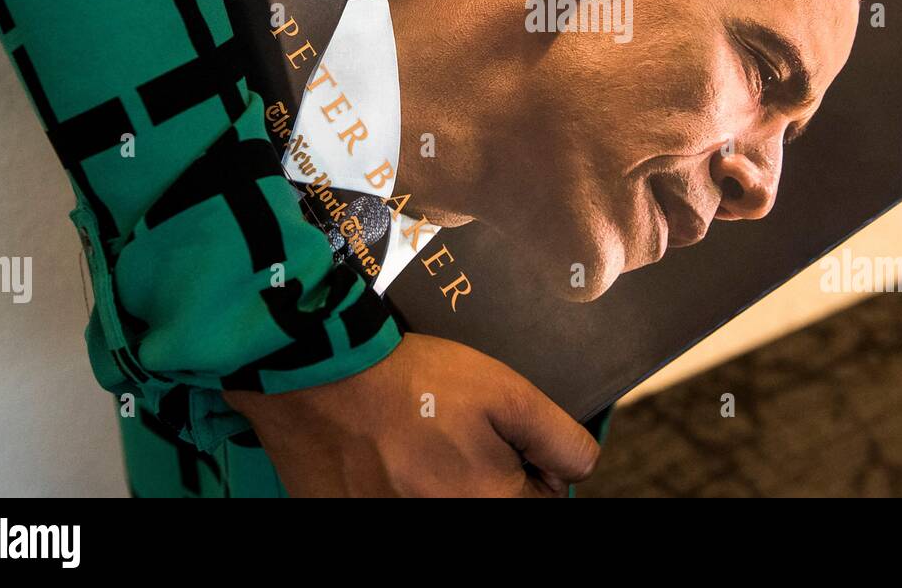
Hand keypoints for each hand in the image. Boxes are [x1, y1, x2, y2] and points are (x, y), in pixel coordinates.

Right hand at [222, 332, 599, 496]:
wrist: (321, 377)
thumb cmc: (417, 382)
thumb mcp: (506, 393)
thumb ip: (556, 437)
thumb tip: (580, 466)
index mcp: (490, 507)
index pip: (544, 498)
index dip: (531, 457)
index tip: (501, 427)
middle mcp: (445, 524)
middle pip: (494, 500)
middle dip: (488, 467)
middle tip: (457, 425)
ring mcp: (397, 522)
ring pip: (448, 499)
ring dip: (445, 474)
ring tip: (421, 432)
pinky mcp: (358, 514)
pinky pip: (402, 497)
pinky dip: (402, 479)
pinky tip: (391, 446)